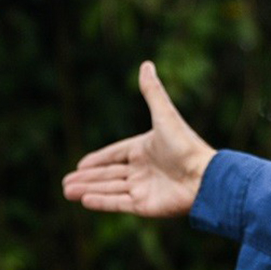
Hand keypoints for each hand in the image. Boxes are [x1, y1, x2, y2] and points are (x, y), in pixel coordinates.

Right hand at [62, 61, 215, 217]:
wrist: (204, 176)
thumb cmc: (186, 145)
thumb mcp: (164, 115)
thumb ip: (153, 92)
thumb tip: (146, 64)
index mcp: (145, 149)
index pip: (115, 155)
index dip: (98, 159)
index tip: (80, 165)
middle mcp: (143, 170)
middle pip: (109, 174)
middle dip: (87, 178)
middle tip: (66, 183)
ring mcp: (144, 189)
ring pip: (110, 189)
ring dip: (88, 190)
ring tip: (67, 192)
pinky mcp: (146, 206)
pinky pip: (119, 204)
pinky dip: (102, 202)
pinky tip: (85, 201)